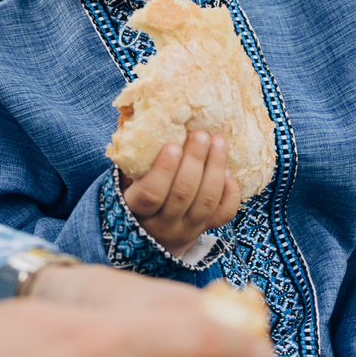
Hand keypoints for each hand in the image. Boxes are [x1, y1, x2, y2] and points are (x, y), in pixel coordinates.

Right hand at [120, 130, 242, 257]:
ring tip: (218, 142)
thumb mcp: (125, 181)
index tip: (173, 145)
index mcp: (137, 210)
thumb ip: (132, 159)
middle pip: (183, 194)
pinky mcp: (206, 229)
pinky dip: (230, 191)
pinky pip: (224, 213)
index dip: (164, 169)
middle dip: (195, 161)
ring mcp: (187, 229)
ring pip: (206, 201)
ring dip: (215, 168)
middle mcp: (163, 225)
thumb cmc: (135, 196)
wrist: (150, 236)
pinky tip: (228, 171)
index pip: (151, 194)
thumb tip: (142, 120)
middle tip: (201, 135)